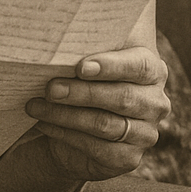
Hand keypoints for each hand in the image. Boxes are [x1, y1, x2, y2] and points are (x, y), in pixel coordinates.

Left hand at [27, 46, 169, 181]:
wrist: (77, 125)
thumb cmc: (83, 80)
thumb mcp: (87, 60)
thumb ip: (86, 45)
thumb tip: (58, 32)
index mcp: (152, 70)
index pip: (139, 66)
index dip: (111, 66)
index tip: (80, 67)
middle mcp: (155, 103)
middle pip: (120, 97)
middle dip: (81, 92)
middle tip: (50, 88)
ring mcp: (146, 134)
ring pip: (104, 124)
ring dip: (64, 115)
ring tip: (35, 105)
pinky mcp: (129, 158)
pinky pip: (97, 148)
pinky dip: (66, 135)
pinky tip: (44, 124)